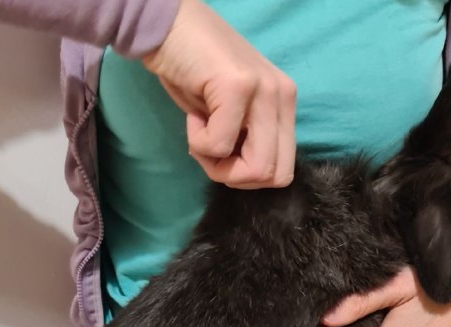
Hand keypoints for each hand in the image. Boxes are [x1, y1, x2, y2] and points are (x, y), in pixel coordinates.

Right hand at [141, 0, 296, 188]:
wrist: (166, 25)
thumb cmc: (193, 70)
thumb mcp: (231, 113)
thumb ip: (247, 139)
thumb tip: (245, 176)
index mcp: (285, 104)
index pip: (284, 169)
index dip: (249, 176)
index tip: (223, 153)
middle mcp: (282, 96)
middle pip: (275, 175)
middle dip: (235, 177)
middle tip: (209, 152)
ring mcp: (264, 91)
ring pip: (256, 168)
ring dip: (218, 165)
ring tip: (200, 134)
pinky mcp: (238, 87)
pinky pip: (220, 146)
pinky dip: (199, 144)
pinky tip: (192, 116)